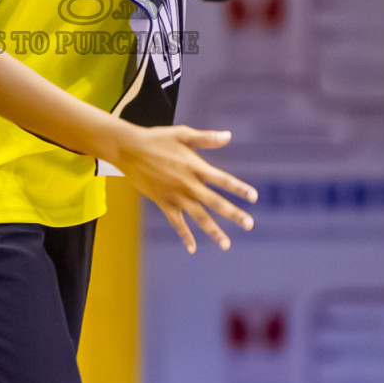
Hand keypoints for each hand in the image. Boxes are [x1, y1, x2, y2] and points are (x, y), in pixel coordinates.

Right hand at [114, 125, 256, 253]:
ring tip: (226, 244)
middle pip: (215, 202)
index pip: (222, 180)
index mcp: (195, 166)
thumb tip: (228, 135)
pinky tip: (192, 248)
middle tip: (249, 224)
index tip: (254, 197)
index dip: (238, 188)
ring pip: (198, 217)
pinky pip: (177, 222)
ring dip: (213, 231)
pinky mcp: (163, 202)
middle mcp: (188, 184)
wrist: (129, 150)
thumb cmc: (158, 139)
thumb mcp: (183, 134)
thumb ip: (206, 138)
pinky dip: (184, 235)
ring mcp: (175, 195)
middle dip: (233, 214)